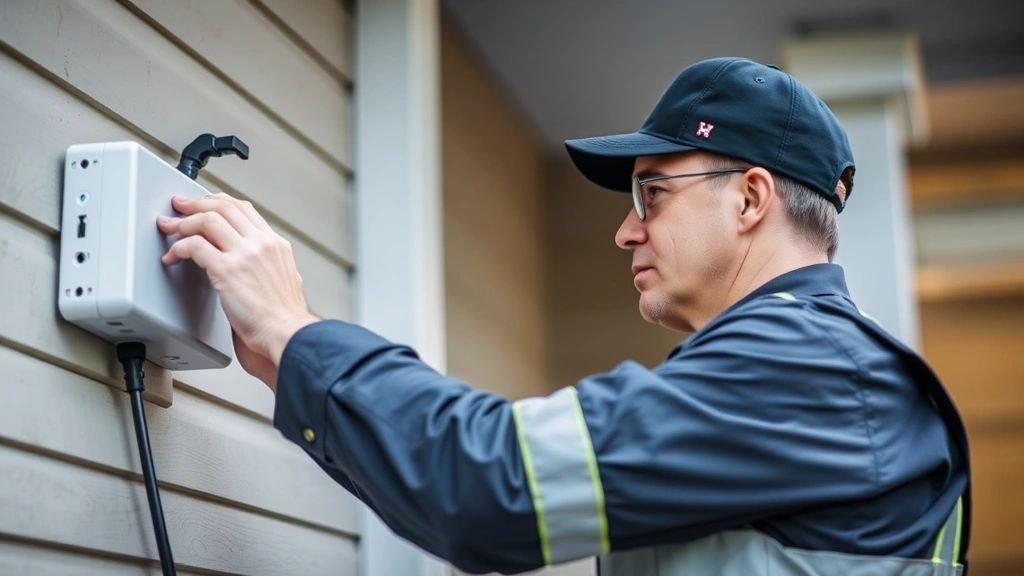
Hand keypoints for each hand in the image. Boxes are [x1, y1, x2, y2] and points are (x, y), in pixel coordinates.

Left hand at [157, 193, 318, 389]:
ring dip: (183, 222)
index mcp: (275, 245)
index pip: (244, 209)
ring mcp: (245, 254)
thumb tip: (250, 265)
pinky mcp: (227, 270)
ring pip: (208, 220)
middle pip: (224, 207)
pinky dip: (178, 248)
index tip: (204, 206)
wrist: (287, 334)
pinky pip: (194, 246)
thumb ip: (267, 266)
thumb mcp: (284, 280)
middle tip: (179, 207)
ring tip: (170, 229)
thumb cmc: (284, 320)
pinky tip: (173, 257)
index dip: (218, 203)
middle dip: (195, 204)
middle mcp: (261, 244)